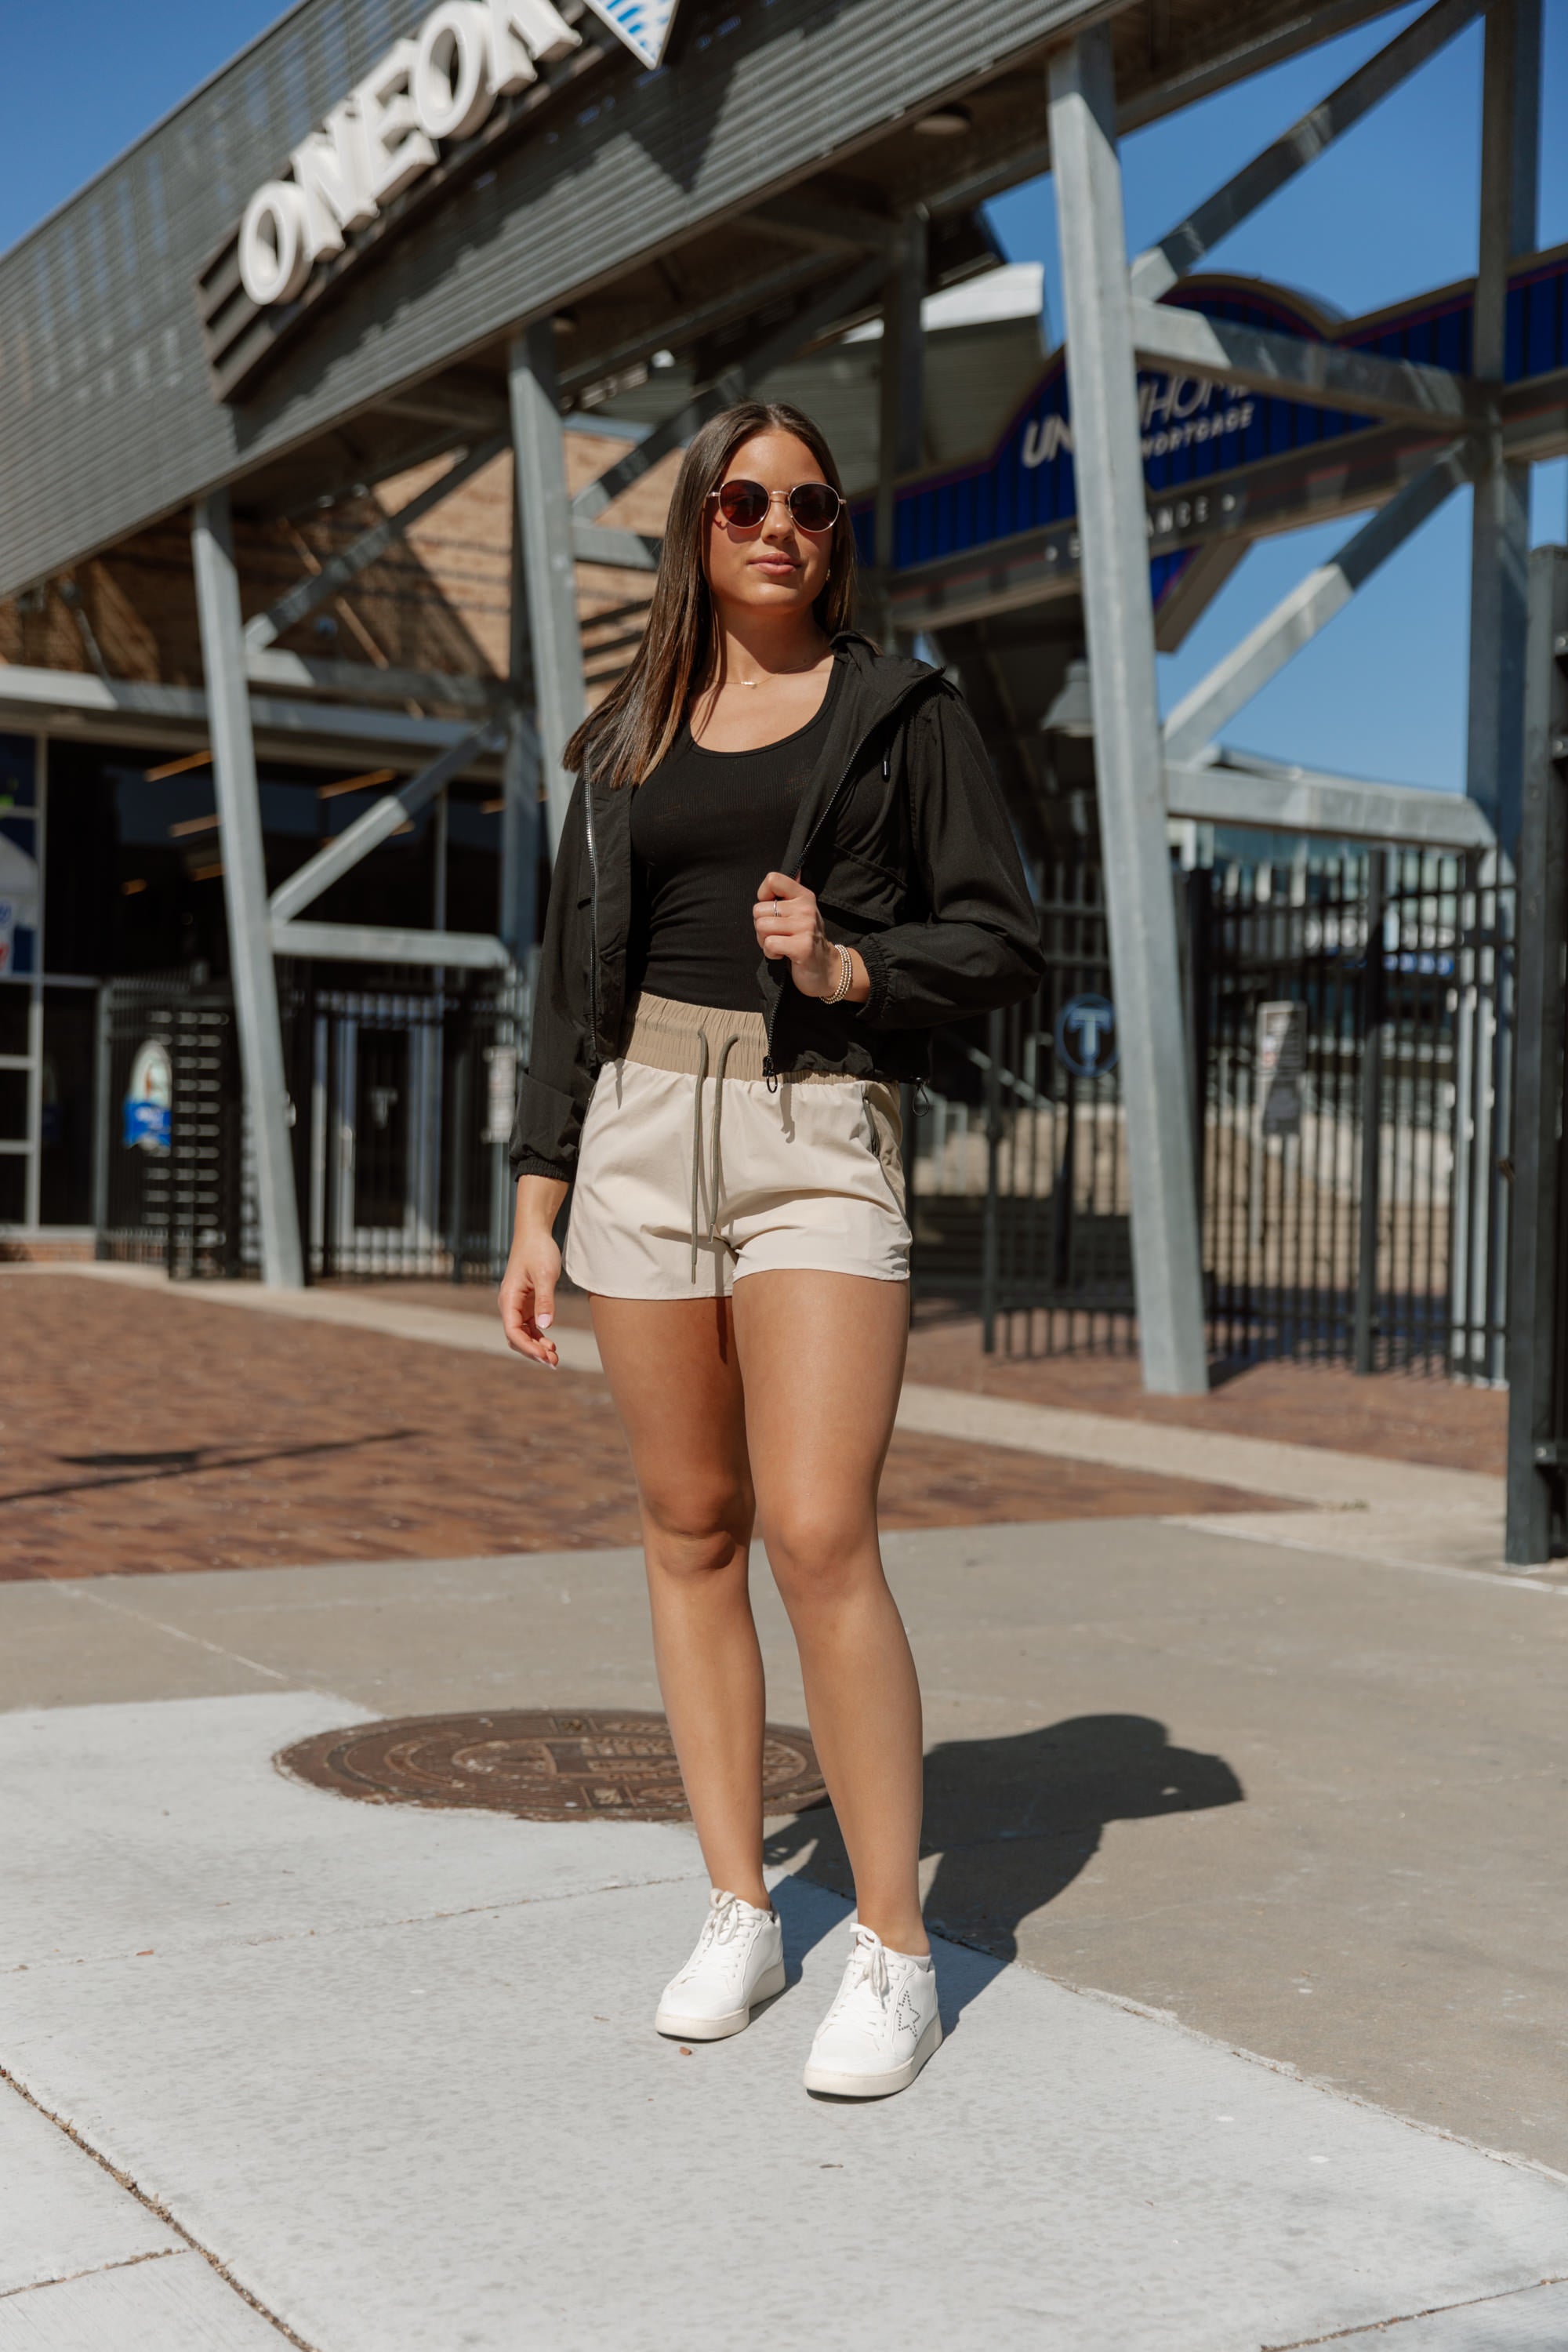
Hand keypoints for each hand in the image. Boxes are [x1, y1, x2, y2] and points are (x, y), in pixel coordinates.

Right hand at [498, 1177, 566, 1367]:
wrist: (534, 1233)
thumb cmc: (538, 1251)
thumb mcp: (544, 1275)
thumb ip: (545, 1300)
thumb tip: (546, 1325)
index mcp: (508, 1299)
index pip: (513, 1332)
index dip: (528, 1347)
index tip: (545, 1357)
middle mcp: (509, 1305)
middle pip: (516, 1338)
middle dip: (533, 1352)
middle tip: (554, 1363)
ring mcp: (517, 1305)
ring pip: (523, 1334)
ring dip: (536, 1347)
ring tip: (555, 1358)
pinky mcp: (526, 1303)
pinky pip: (529, 1326)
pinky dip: (539, 1337)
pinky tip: (551, 1344)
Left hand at [753, 871, 868, 1001]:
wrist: (827, 970)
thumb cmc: (806, 940)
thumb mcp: (800, 913)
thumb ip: (788, 895)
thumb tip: (786, 872)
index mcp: (804, 896)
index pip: (773, 879)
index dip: (763, 895)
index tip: (771, 911)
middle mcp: (806, 908)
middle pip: (759, 909)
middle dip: (761, 926)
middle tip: (777, 935)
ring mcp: (805, 927)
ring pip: (761, 927)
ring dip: (764, 941)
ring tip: (780, 944)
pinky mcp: (802, 947)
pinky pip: (769, 944)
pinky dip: (770, 953)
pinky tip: (783, 955)